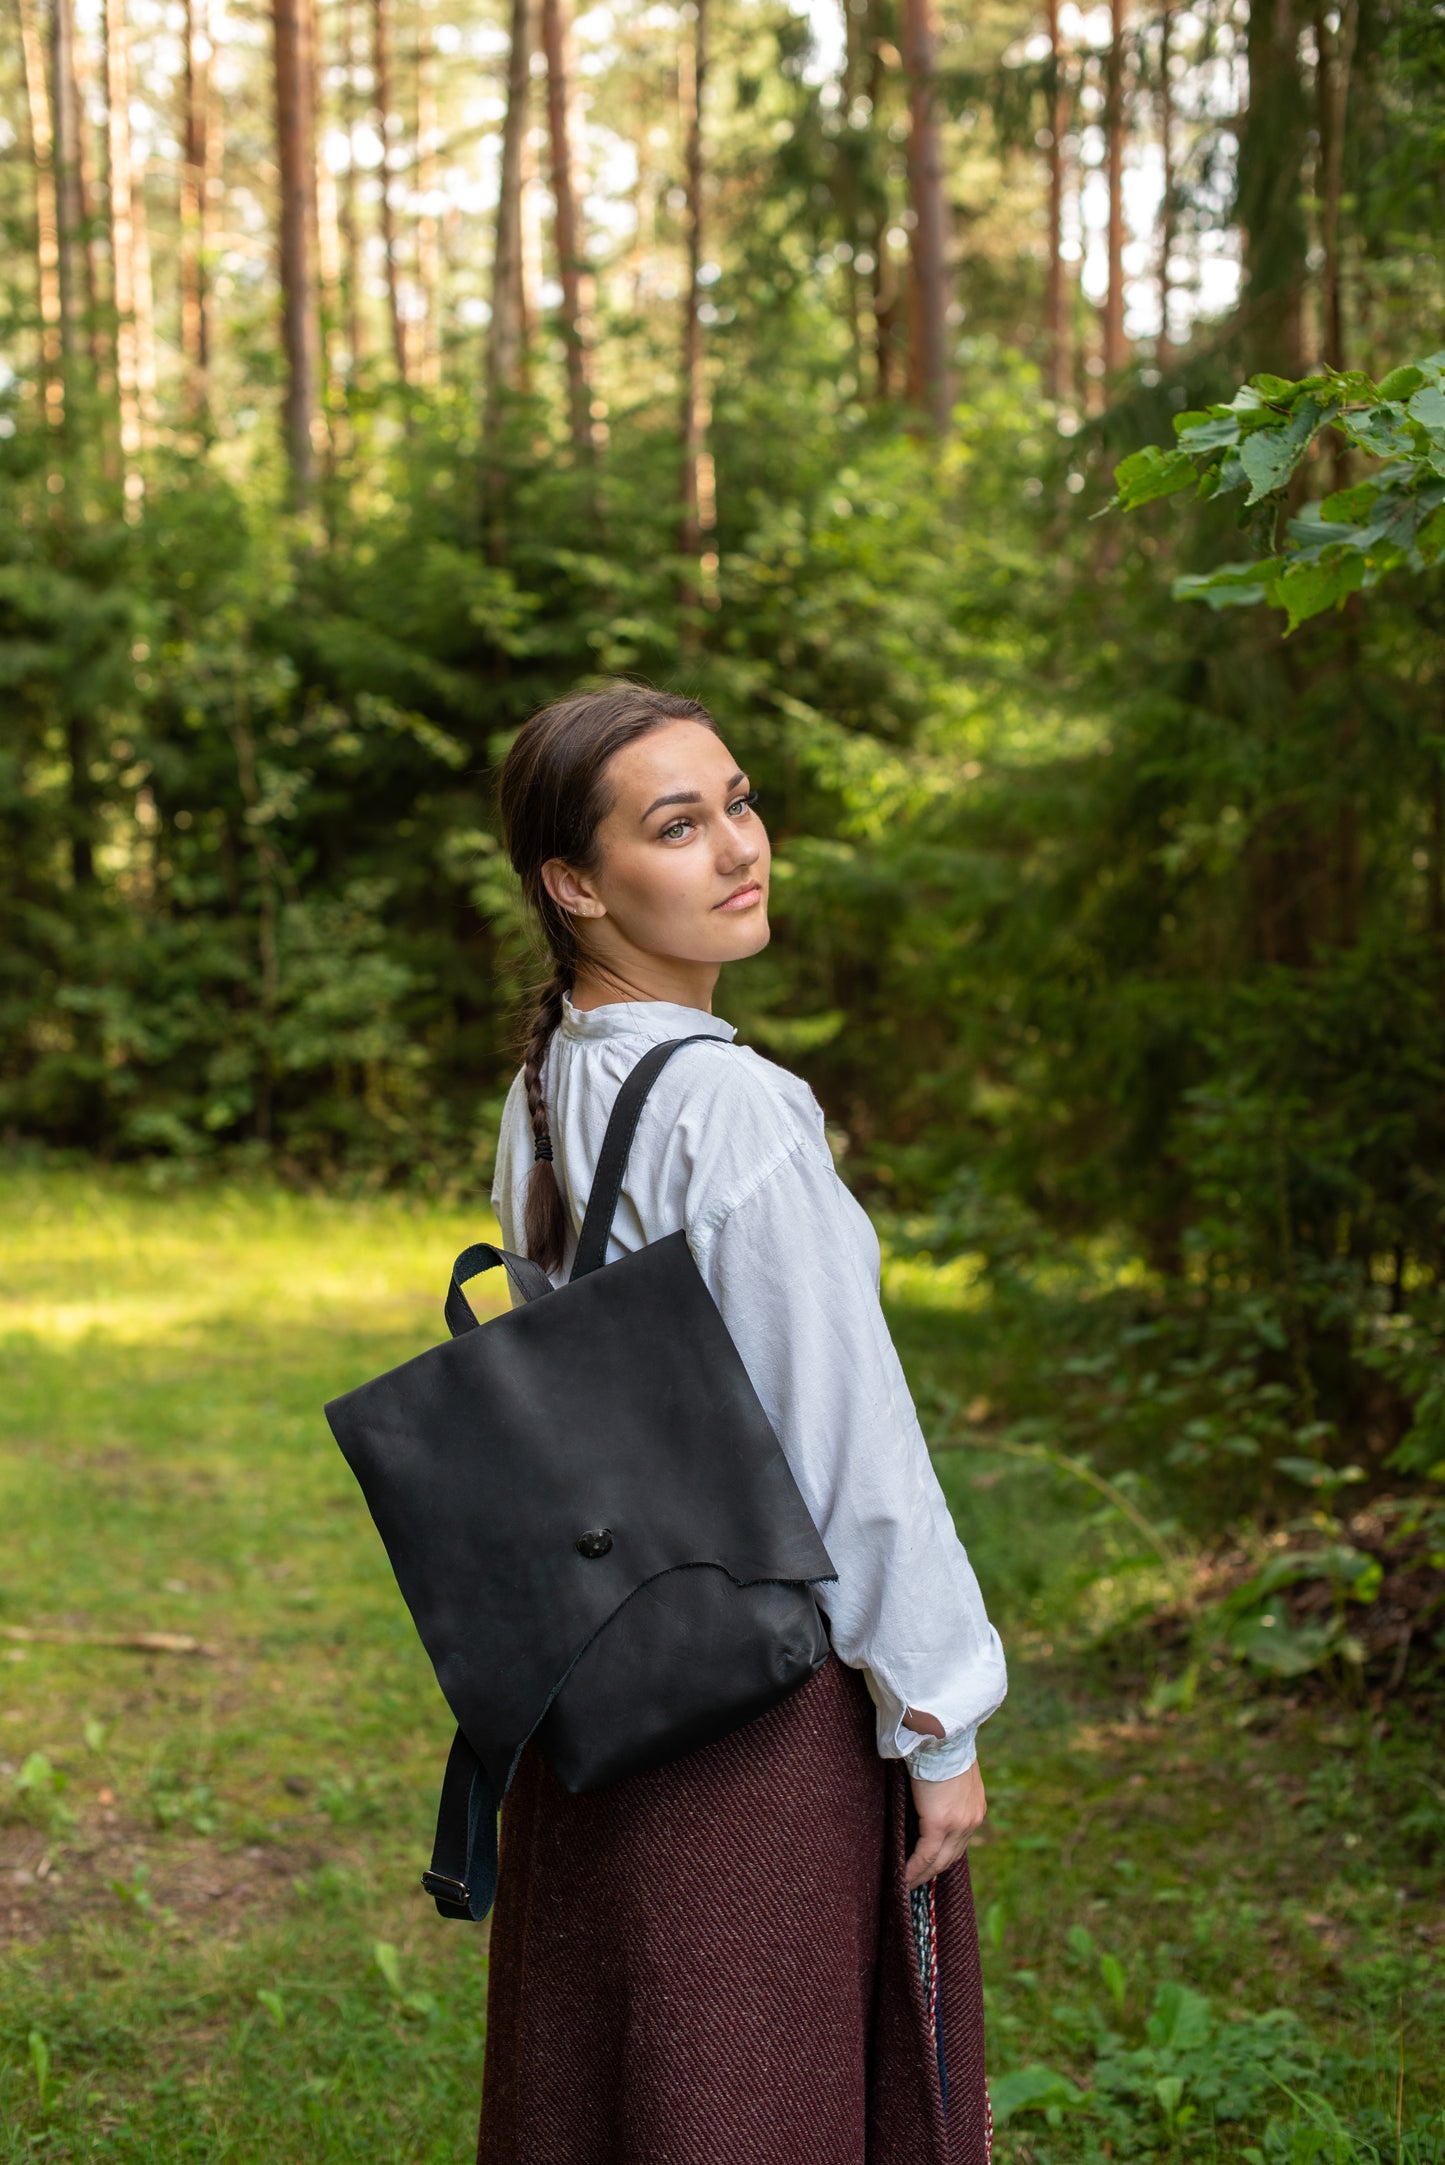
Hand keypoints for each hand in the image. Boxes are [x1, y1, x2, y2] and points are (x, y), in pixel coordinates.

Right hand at [905, 1759, 985, 1890]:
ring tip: (905, 1885)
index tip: (927, 1869)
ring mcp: (958, 1825)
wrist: (941, 1735)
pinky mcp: (940, 1824)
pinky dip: (913, 1870)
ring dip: (922, 1875)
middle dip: (932, 1873)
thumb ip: (944, 1792)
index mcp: (974, 1809)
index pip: (959, 1843)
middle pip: (951, 1857)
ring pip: (939, 1861)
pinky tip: (902, 1879)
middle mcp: (971, 1821)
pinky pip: (926, 1856)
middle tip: (913, 1884)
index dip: (942, 1858)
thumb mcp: (950, 1773)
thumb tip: (928, 1799)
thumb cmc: (940, 1746)